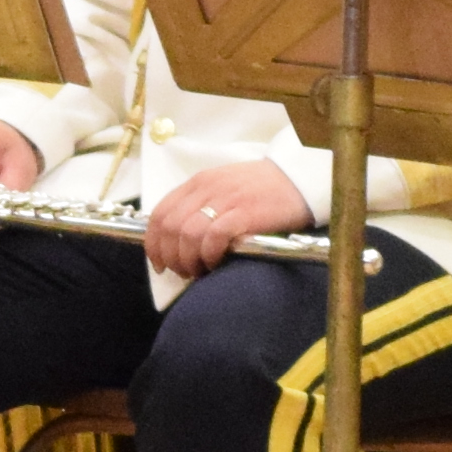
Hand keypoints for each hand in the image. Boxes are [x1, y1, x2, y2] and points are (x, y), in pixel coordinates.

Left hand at [144, 160, 311, 279]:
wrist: (298, 180)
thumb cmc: (261, 190)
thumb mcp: (223, 189)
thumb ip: (200, 206)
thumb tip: (178, 241)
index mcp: (198, 182)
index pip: (160, 213)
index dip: (154, 243)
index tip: (160, 263)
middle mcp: (207, 188)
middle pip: (170, 227)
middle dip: (170, 256)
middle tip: (183, 271)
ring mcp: (225, 200)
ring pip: (188, 234)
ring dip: (188, 259)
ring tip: (199, 270)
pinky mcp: (244, 213)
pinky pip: (214, 236)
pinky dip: (208, 254)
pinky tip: (215, 262)